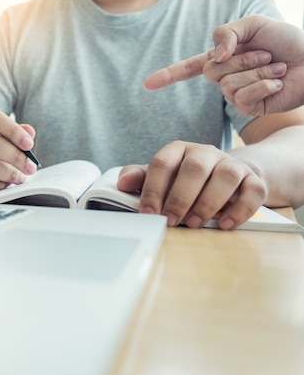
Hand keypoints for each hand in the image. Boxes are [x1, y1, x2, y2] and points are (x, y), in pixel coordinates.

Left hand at [116, 141, 267, 229]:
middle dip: (180, 197)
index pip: (163, 163)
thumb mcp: (161, 177)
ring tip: (193, 223)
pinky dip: (240, 210)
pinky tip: (224, 224)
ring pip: (226, 176)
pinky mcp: (253, 180)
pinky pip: (253, 191)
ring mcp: (232, 164)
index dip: (153, 189)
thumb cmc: (185, 179)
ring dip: (208, 203)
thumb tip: (121, 183)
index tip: (148, 212)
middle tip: (170, 220)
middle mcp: (206, 153)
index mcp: (179, 150)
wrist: (227, 174)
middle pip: (195, 168)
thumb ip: (141, 178)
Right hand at [144, 15, 303, 115]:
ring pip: (228, 85)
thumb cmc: (287, 41)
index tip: (147, 84)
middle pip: (212, 72)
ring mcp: (235, 95)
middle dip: (243, 60)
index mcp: (222, 58)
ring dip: (257, 73)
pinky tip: (278, 83)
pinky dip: (264, 86)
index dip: (168, 75)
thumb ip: (227, 33)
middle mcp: (225, 78)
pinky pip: (243, 99)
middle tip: (268, 56)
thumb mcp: (254, 24)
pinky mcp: (248, 108)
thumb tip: (215, 57)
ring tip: (277, 69)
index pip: (189, 68)